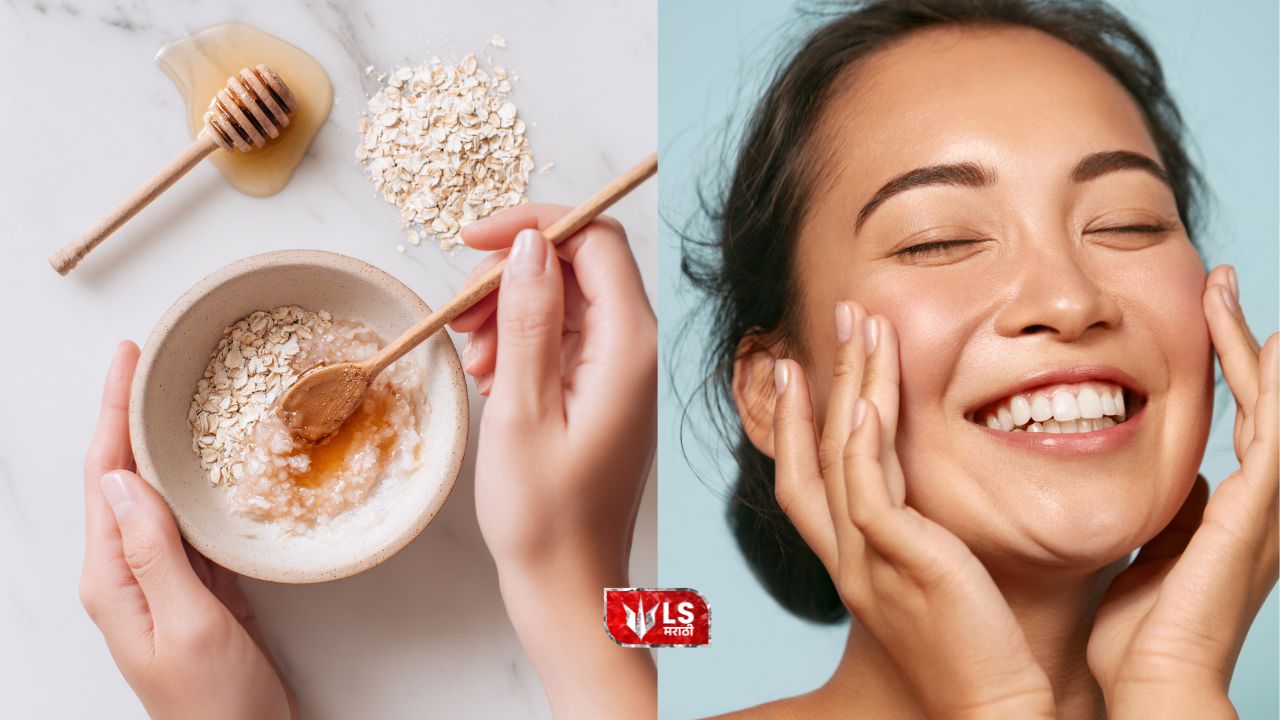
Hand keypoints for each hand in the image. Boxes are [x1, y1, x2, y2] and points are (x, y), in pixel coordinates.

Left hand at [79, 342, 296, 719]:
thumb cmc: (214, 704)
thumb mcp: (186, 625)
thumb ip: (154, 554)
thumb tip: (124, 482)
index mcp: (111, 579)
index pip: (103, 478)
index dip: (112, 414)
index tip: (127, 361)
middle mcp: (128, 574)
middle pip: (121, 478)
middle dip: (129, 417)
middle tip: (150, 363)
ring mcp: (162, 582)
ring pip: (155, 495)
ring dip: (160, 444)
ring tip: (176, 398)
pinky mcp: (198, 590)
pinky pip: (187, 523)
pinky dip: (194, 484)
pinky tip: (208, 466)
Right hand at [448, 205, 656, 717]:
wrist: (565, 584)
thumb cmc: (545, 515)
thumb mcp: (522, 408)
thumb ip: (528, 319)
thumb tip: (531, 244)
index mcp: (630, 347)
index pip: (595, 240)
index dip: (533, 226)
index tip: (471, 242)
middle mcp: (635, 349)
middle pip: (574, 266)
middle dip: (510, 278)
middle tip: (462, 322)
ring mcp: (619, 370)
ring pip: (560, 301)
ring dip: (507, 315)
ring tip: (474, 363)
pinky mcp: (600, 389)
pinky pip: (558, 339)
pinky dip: (518, 345)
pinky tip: (490, 379)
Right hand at [772, 301, 1054, 718]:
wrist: (990, 706)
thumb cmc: (980, 652)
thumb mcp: (938, 581)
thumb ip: (925, 535)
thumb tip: (939, 498)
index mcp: (852, 561)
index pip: (804, 481)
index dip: (795, 423)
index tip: (796, 369)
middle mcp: (846, 557)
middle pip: (815, 454)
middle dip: (823, 380)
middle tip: (838, 319)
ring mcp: (865, 559)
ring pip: (841, 457)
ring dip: (850, 385)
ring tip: (862, 326)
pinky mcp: (899, 561)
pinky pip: (867, 489)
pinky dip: (863, 440)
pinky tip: (869, 398)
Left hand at [1088, 266, 1277, 718]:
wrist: (1157, 681)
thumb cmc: (1144, 635)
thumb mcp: (1152, 558)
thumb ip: (1168, 520)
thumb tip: (1176, 484)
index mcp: (1228, 510)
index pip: (1231, 423)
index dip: (1219, 371)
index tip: (1198, 323)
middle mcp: (1255, 501)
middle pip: (1255, 400)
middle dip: (1237, 340)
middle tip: (1215, 283)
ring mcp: (1262, 503)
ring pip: (1267, 401)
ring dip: (1246, 342)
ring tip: (1223, 287)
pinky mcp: (1257, 508)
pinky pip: (1271, 429)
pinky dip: (1273, 381)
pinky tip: (1272, 338)